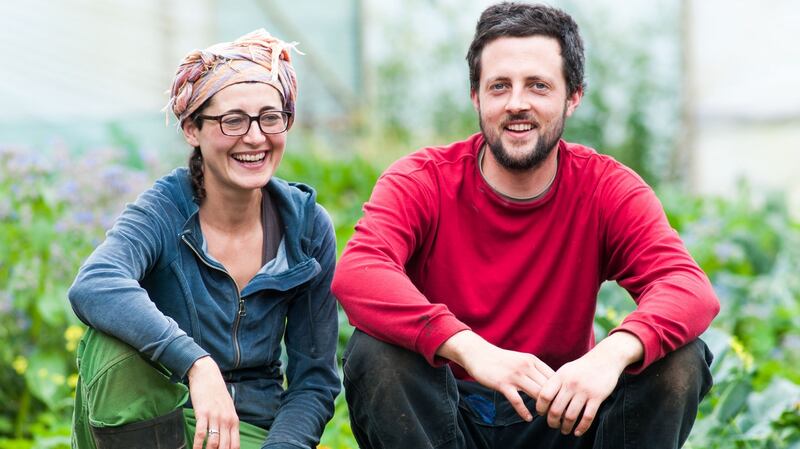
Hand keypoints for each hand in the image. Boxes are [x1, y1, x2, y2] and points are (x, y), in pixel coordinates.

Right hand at [188, 356, 239, 448]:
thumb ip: (228, 423)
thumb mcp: (228, 408)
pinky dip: (197, 444)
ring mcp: (215, 417)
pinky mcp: (203, 413)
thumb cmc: (217, 393)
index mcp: (234, 420)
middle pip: (224, 446)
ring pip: (213, 443)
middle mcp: (226, 420)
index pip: (234, 444)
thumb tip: (227, 440)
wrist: (207, 375)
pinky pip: (200, 434)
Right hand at [437, 331, 554, 420]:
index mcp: (533, 360)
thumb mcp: (521, 359)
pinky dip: (524, 412)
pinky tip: (528, 418)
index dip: (561, 391)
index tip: (563, 402)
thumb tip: (550, 383)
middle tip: (557, 412)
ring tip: (544, 415)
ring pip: (536, 394)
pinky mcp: (503, 384)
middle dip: (554, 401)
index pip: (554, 378)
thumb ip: (535, 369)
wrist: (478, 354)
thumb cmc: (501, 359)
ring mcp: (514, 375)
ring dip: (542, 407)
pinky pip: (517, 401)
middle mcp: (526, 367)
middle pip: (548, 387)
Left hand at [535, 332, 642, 436]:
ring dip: (565, 427)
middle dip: (552, 421)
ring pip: (570, 416)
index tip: (542, 414)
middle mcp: (570, 384)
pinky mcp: (597, 397)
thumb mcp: (565, 370)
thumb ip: (554, 383)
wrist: (605, 359)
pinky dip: (581, 427)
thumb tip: (542, 400)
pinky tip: (577, 432)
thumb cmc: (581, 367)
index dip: (540, 408)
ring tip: (564, 430)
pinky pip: (587, 417)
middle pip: (556, 409)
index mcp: (560, 377)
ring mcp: (584, 391)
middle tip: (553, 425)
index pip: (544, 395)